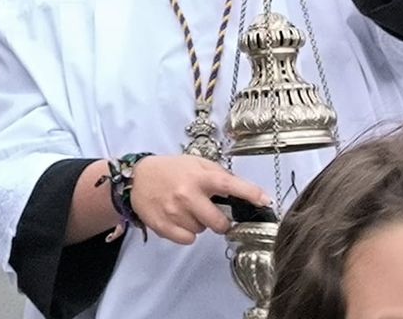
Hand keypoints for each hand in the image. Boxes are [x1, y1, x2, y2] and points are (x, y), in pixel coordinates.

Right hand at [127, 155, 269, 245]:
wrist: (137, 179)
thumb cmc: (170, 170)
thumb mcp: (195, 163)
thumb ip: (217, 174)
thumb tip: (240, 189)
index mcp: (198, 176)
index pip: (229, 185)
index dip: (249, 193)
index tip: (265, 200)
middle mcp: (188, 195)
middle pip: (219, 222)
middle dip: (221, 221)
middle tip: (211, 211)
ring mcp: (175, 213)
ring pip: (202, 231)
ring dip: (200, 223)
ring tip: (187, 209)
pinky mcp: (164, 227)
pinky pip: (188, 240)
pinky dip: (187, 233)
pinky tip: (179, 219)